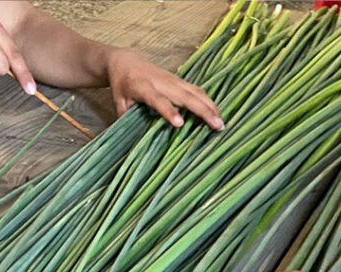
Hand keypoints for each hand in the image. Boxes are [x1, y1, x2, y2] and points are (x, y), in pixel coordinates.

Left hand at [105, 48, 222, 129]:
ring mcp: (173, 80)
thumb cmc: (122, 86)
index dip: (169, 111)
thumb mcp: (119, 103)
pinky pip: (196, 90)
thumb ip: (125, 119)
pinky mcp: (180, 81)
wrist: (127, 61)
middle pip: (185, 96)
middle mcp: (162, 82)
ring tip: (221, 122)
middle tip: (217, 126)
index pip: (158, 100)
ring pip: (195, 91)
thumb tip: (130, 142)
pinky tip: (216, 112)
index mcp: (144, 88)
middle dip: (202, 110)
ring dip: (210, 106)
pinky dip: (208, 101)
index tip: (179, 123)